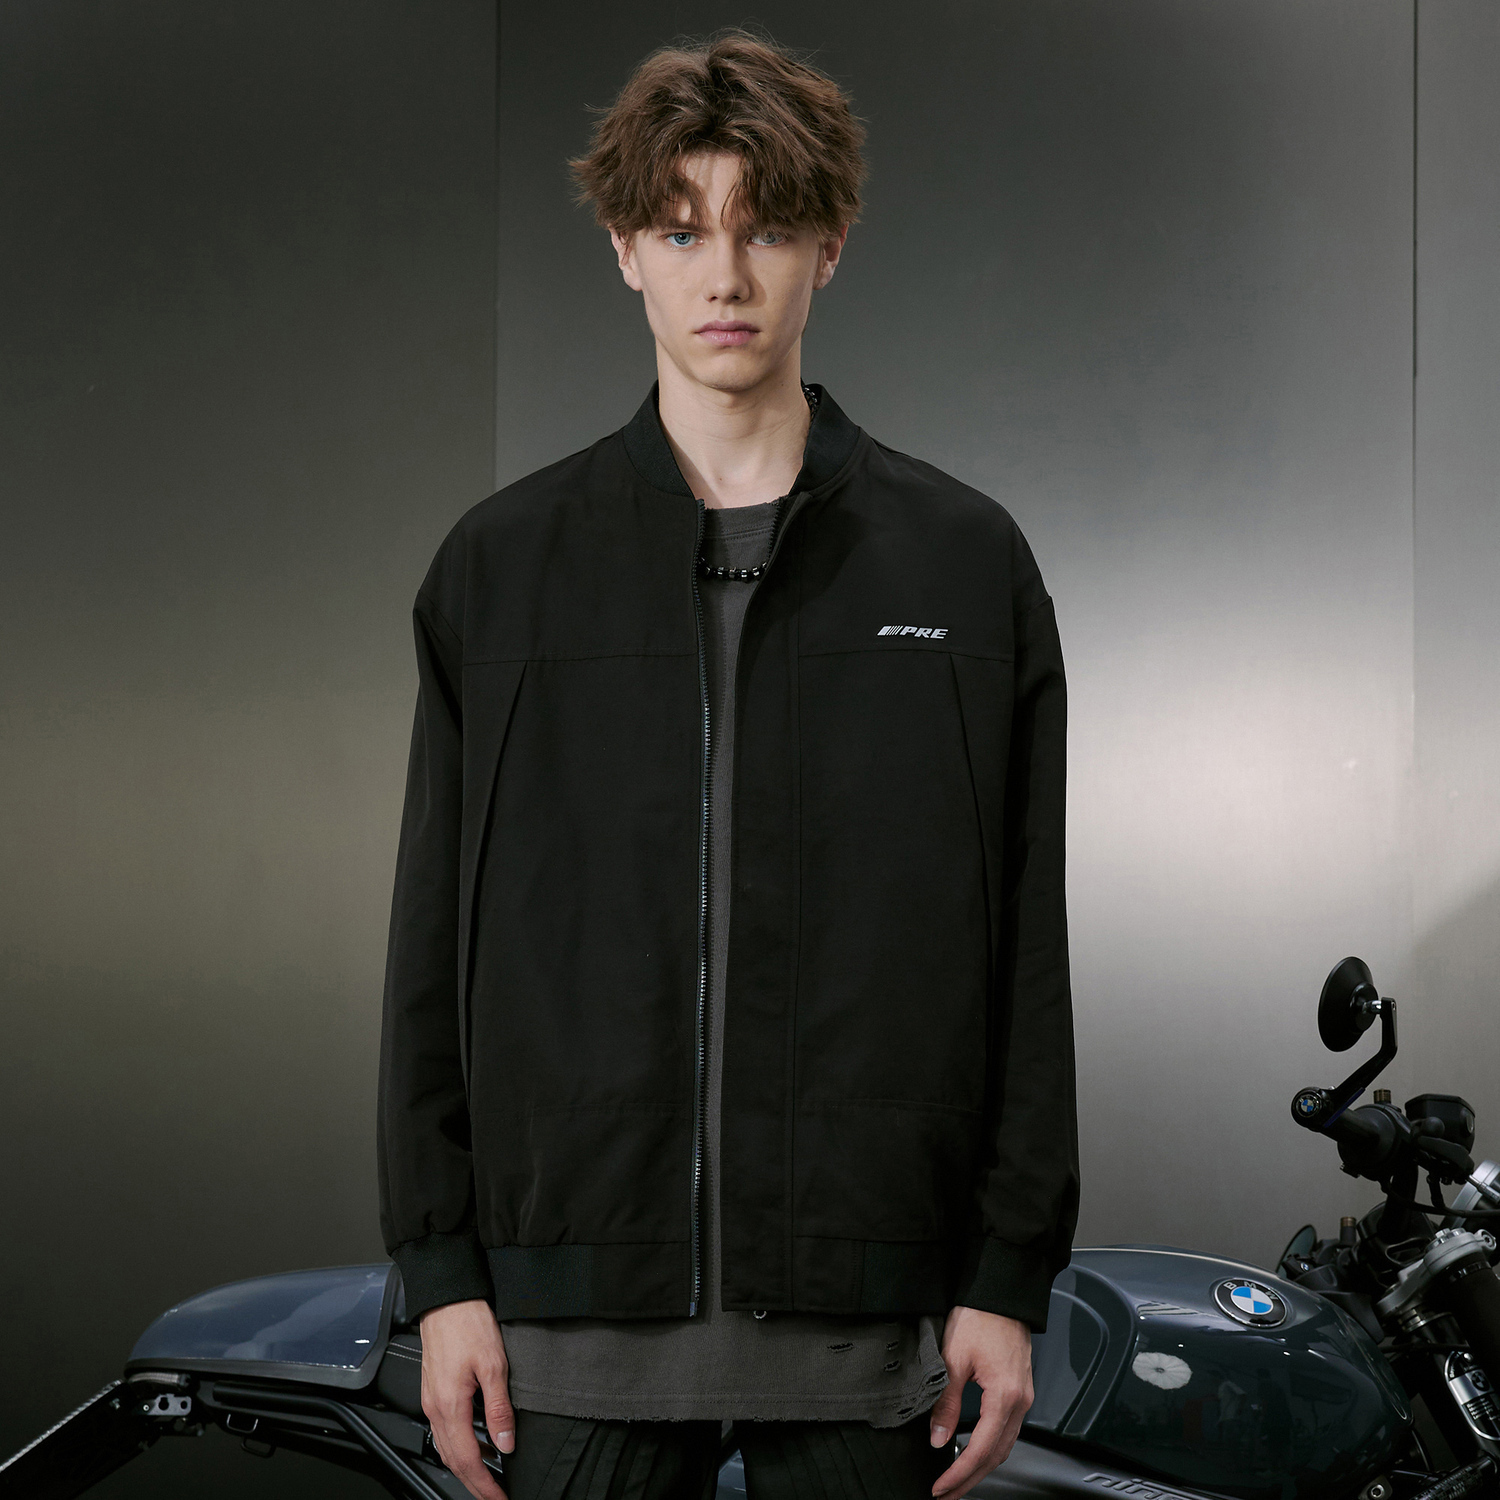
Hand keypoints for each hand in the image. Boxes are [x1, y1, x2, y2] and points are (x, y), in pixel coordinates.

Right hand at [419, 1298, 513, 1499]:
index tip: (499, 1498)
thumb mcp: (494, 1364)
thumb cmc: (468, 1323)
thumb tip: (505, 1444)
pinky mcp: (433, 1391)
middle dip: (474, 1483)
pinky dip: (459, 1446)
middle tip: (494, 1495)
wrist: (447, 1299)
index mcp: (450, 1405)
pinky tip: (476, 1443)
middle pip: (452, 1461)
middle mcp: (435, 1408)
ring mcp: (431, 1400)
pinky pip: (444, 1430)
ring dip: (466, 1466)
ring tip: (489, 1475)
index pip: (467, 1460)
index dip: (484, 1485)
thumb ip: (499, 1408)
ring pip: (445, 1448)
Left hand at [927, 1305, 1032, 1497]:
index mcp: (1005, 1395)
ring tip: (958, 1479)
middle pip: (997, 1455)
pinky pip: (1008, 1429)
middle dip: (971, 1479)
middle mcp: (1020, 1401)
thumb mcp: (954, 1358)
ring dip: (982, 1466)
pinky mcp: (1020, 1389)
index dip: (960, 1473)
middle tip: (947, 1494)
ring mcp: (1023, 1396)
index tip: (942, 1488)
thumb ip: (947, 1402)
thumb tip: (938, 1436)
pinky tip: (976, 1450)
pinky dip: (991, 1447)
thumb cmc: (980, 1316)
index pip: (981, 1449)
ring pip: (1005, 1445)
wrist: (1000, 1292)